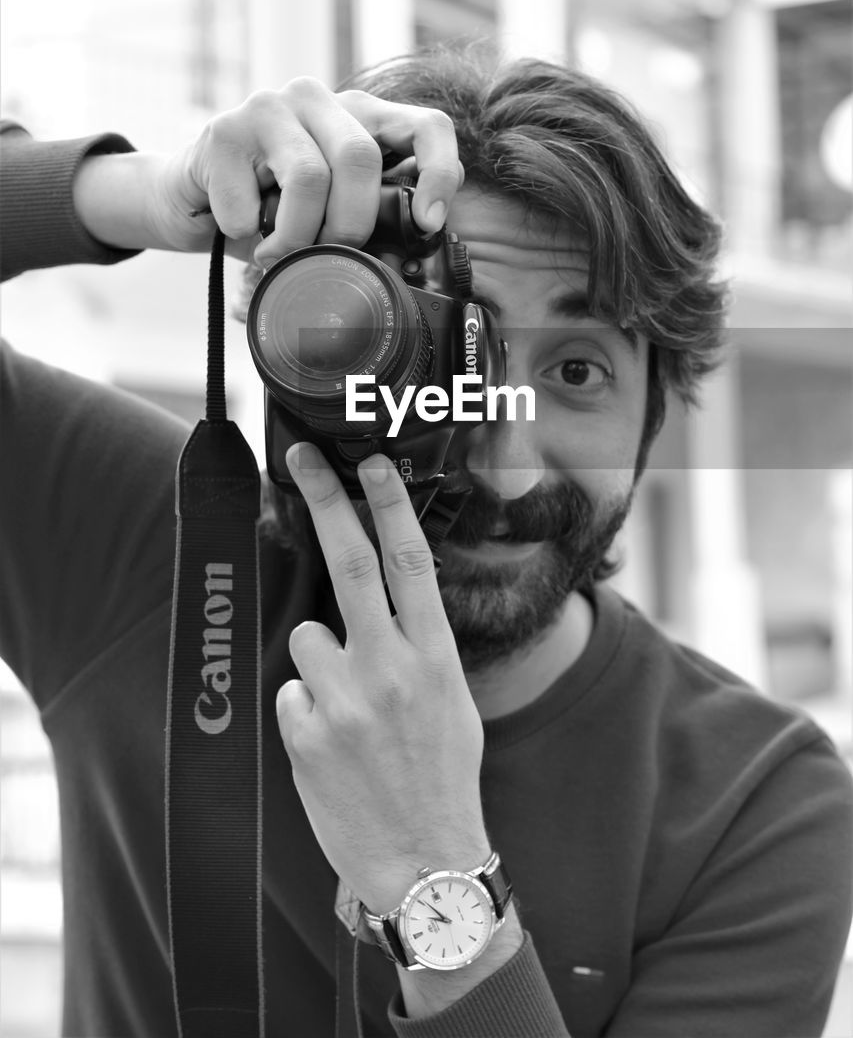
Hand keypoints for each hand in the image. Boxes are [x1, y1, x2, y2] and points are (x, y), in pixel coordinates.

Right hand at [154, 78, 463, 262]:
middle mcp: (318, 99)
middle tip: (329, 256)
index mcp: (360, 116)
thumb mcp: (333, 211)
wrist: (192, 200)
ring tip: (278, 254)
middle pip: (361, 158)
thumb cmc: (271, 209)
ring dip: (295, 236)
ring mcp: (269, 106)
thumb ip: (375, 213)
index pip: (427, 126)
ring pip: (309, 178)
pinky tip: (239, 228)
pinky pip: (250, 200)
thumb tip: (420, 237)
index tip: (427, 223)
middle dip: (350, 225)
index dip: (438, 174)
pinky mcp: (223, 131)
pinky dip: (247, 232)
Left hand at [276, 444, 488, 914]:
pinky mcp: (305, 734)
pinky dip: (308, 712)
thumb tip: (384, 602)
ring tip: (351, 714)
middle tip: (300, 457)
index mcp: (434, 657)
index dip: (388, 505)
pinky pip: (293, 694)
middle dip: (324, 500)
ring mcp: (344, 701)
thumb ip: (419, 648)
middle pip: (348, 563)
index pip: (411, 562)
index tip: (371, 461)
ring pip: (309, 638)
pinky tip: (334, 749)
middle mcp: (389, 669)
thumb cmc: (443, 776)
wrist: (423, 862)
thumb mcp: (454, 703)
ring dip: (322, 661)